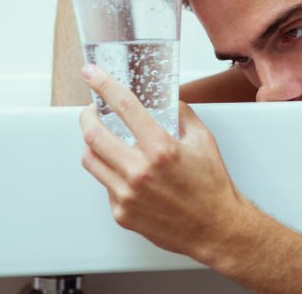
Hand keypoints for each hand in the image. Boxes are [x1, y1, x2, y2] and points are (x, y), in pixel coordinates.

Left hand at [78, 64, 249, 260]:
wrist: (215, 228)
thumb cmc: (211, 186)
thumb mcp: (203, 140)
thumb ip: (181, 114)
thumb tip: (166, 99)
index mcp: (161, 149)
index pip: (124, 107)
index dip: (103, 85)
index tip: (92, 74)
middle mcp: (140, 172)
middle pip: (93, 135)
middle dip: (86, 116)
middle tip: (91, 111)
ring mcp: (127, 195)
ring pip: (90, 160)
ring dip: (92, 143)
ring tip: (102, 138)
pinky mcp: (122, 214)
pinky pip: (104, 184)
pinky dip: (110, 171)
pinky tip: (124, 169)